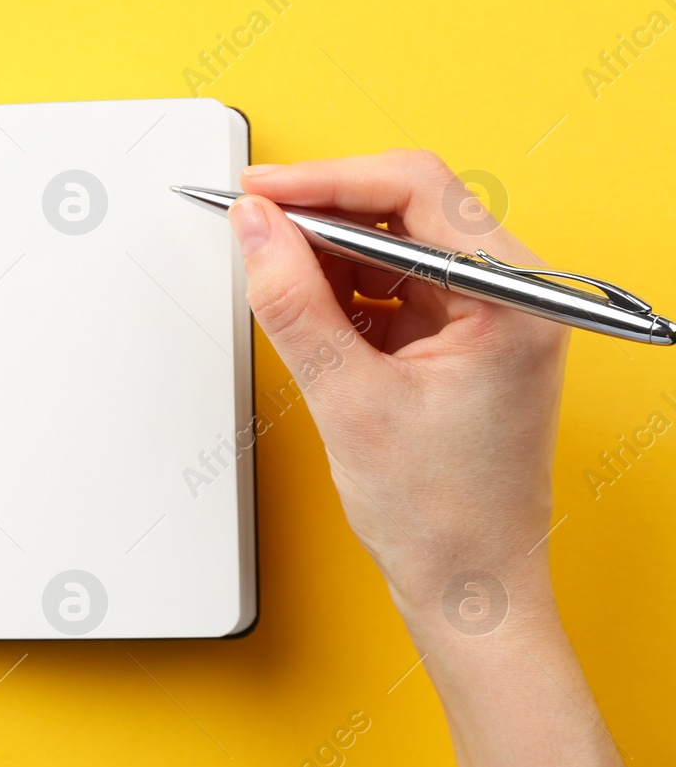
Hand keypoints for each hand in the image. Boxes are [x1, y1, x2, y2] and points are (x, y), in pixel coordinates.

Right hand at [233, 150, 568, 630]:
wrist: (468, 586)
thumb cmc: (442, 515)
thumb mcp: (348, 399)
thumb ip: (294, 303)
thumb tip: (255, 228)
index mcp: (513, 297)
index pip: (416, 189)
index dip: (326, 180)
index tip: (261, 191)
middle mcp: (513, 293)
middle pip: (406, 207)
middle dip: (323, 215)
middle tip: (253, 229)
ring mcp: (488, 314)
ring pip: (395, 244)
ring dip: (330, 255)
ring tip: (276, 280)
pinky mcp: (461, 337)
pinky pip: (395, 286)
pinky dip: (345, 291)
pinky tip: (309, 313)